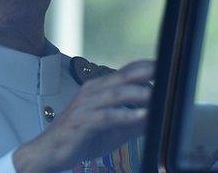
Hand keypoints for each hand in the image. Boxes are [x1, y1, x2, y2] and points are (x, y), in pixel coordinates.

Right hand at [13, 59, 153, 172]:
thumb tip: (158, 117)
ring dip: (138, 94)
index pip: (127, 71)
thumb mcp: (114, 129)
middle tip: (166, 71)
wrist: (49, 152)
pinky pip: (107, 116)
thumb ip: (134, 122)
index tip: (168, 65)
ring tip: (156, 95)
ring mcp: (87, 105)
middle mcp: (94, 91)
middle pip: (123, 77)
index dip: (146, 67)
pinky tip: (141, 116)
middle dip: (145, 73)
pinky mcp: (83, 121)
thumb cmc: (81, 137)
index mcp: (101, 88)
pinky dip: (126, 116)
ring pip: (116, 94)